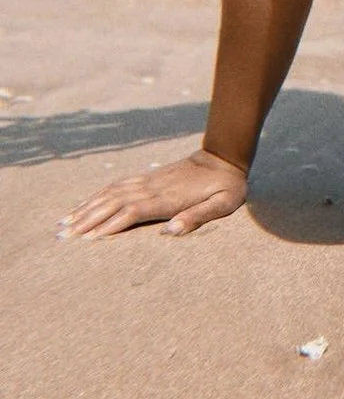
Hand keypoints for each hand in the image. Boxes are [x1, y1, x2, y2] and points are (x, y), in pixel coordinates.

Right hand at [57, 148, 247, 239]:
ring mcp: (147, 181)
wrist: (223, 157)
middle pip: (113, 204)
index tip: (88, 241)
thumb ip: (198, 216)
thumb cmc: (226, 187)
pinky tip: (84, 205)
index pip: (132, 212)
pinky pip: (116, 186)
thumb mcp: (222, 204)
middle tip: (63, 238)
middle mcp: (152, 188)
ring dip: (86, 208)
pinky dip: (96, 196)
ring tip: (64, 224)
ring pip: (109, 194)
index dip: (110, 225)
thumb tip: (172, 231)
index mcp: (168, 198)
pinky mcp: (146, 177)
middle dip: (87, 220)